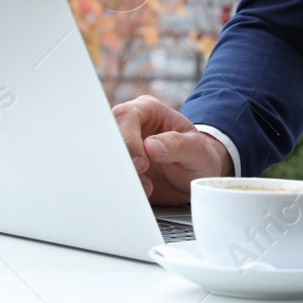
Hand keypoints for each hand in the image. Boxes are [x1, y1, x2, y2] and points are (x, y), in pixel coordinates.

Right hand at [112, 95, 232, 204]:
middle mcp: (132, 125)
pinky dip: (118, 184)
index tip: (143, 163)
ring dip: (120, 174)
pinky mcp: (120, 165)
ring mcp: (123, 145)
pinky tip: (136, 191)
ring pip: (104, 155)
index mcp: (150, 111)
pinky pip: (108, 173)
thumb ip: (179, 145)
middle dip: (120, 159)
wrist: (195, 177)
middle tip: (140, 176)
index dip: (130, 139)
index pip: (127, 115)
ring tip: (145, 187)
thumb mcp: (198, 151)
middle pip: (109, 134)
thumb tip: (151, 146)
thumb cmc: (198, 157)